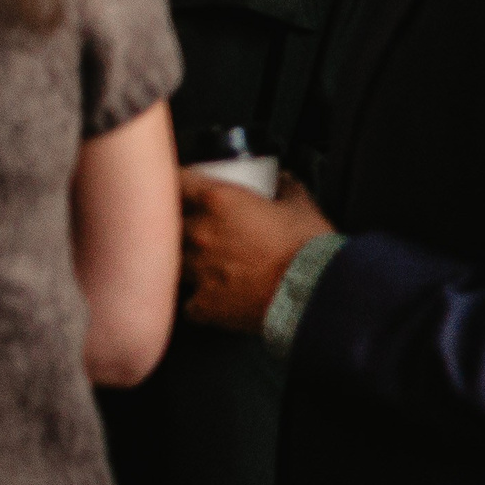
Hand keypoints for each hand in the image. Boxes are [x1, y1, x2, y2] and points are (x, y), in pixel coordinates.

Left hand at [180, 169, 331, 333]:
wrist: (315, 291)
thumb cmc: (309, 247)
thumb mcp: (301, 206)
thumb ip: (285, 188)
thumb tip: (282, 180)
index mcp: (218, 201)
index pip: (178, 182)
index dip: (181, 185)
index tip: (185, 188)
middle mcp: (199, 233)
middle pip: (170, 225)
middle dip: (182, 226)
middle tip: (203, 230)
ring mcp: (197, 271)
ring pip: (176, 263)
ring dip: (191, 263)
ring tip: (213, 266)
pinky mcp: (202, 304)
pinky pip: (190, 302)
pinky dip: (201, 300)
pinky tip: (218, 298)